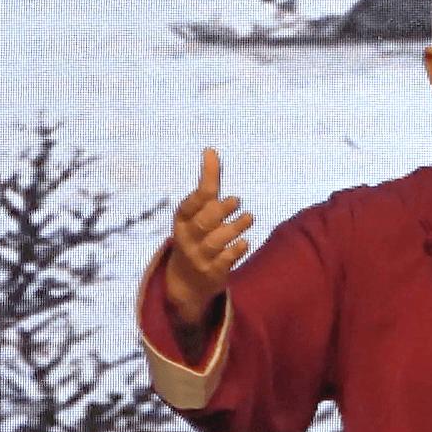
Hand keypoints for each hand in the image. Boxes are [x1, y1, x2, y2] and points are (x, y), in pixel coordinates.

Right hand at [165, 149, 253, 324]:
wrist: (186, 281)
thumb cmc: (196, 236)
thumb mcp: (196, 212)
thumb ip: (207, 185)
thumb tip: (211, 150)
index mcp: (182, 220)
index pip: (192, 202)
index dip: (205, 183)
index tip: (214, 161)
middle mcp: (188, 238)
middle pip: (203, 223)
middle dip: (220, 211)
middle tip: (236, 201)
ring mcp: (199, 256)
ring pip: (216, 241)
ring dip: (234, 228)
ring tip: (248, 218)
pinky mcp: (212, 272)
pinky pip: (225, 261)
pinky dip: (235, 250)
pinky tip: (244, 243)